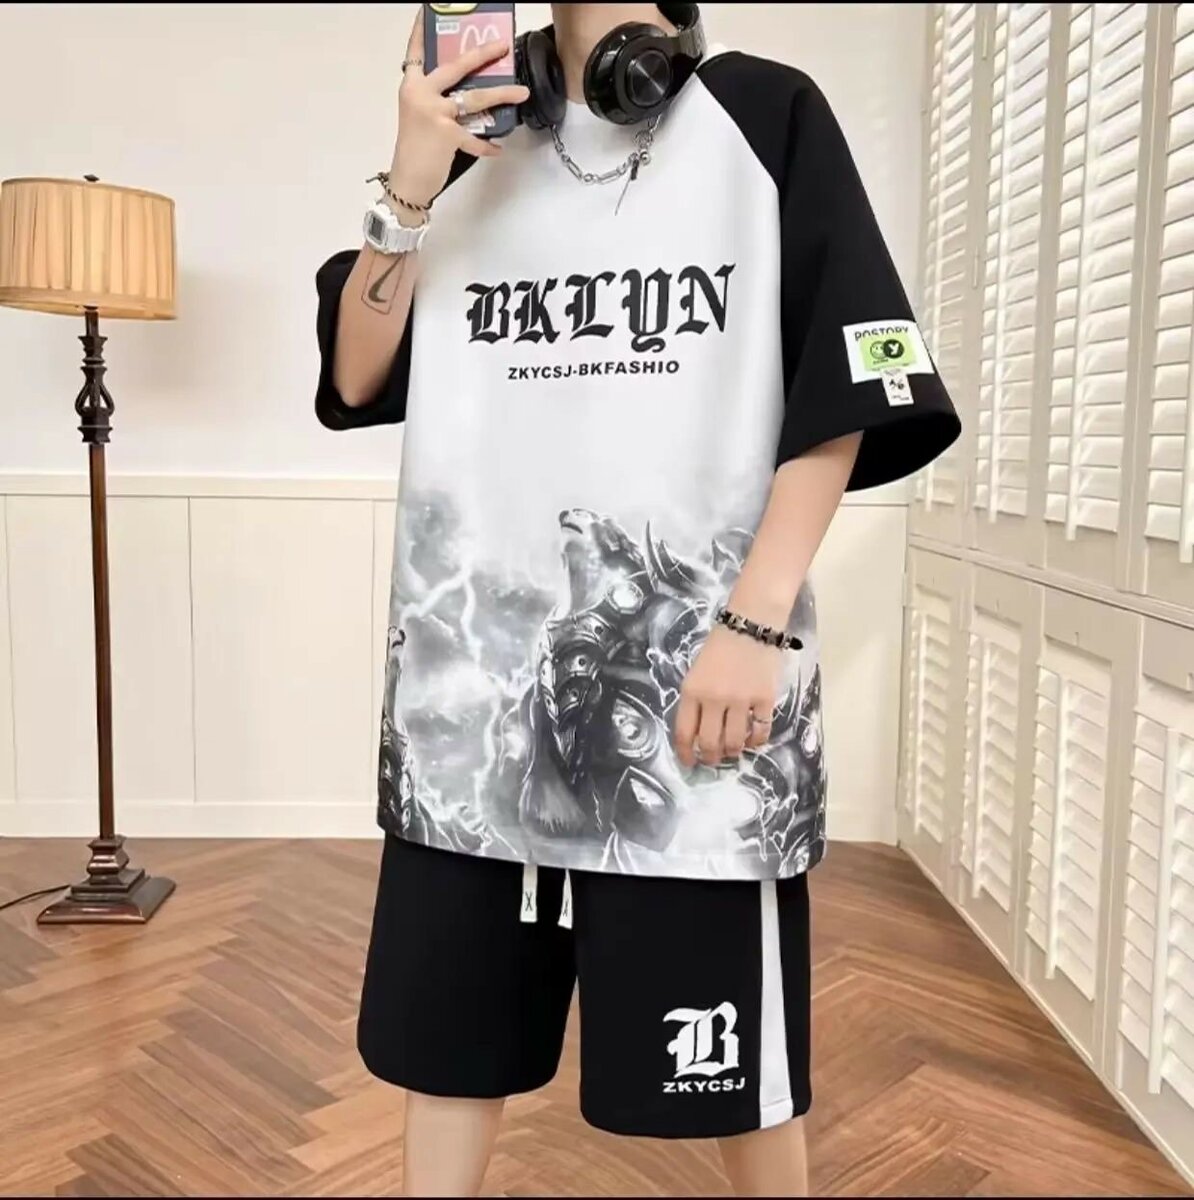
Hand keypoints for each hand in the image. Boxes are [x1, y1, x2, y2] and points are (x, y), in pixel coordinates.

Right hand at [388, 8, 530, 204]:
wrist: (407, 181)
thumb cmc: (414, 151)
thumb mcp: (419, 115)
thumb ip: (437, 99)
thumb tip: (465, 92)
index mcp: (412, 86)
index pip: (417, 52)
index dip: (423, 32)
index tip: (428, 11)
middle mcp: (421, 94)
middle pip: (456, 66)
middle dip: (482, 54)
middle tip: (501, 46)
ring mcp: (435, 113)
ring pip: (475, 98)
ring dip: (502, 94)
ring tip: (521, 93)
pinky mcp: (447, 135)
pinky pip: (476, 137)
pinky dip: (488, 145)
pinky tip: (498, 148)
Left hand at [672, 624, 784, 768]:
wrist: (751, 625)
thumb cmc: (720, 647)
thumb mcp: (696, 673)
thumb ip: (695, 701)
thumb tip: (698, 732)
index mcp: (692, 691)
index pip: (684, 732)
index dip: (686, 753)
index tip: (689, 762)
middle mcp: (714, 699)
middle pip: (710, 743)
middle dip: (710, 758)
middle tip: (712, 759)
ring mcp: (741, 701)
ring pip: (734, 743)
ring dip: (732, 752)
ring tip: (732, 749)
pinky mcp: (765, 699)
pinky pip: (760, 732)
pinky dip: (755, 741)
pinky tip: (752, 739)